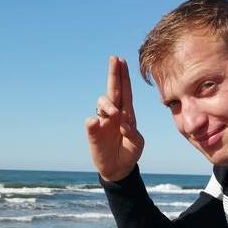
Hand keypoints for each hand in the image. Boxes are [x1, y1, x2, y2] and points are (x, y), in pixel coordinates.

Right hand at [85, 56, 144, 181]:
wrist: (118, 169)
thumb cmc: (130, 153)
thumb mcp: (137, 143)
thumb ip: (133, 133)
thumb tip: (123, 123)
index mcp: (127, 114)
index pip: (126, 92)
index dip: (124, 77)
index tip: (122, 61)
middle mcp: (114, 114)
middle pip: (113, 90)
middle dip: (114, 74)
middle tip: (114, 59)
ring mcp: (103, 122)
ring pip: (102, 103)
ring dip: (107, 104)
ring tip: (114, 113)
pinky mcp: (93, 133)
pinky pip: (90, 123)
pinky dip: (92, 122)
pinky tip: (96, 123)